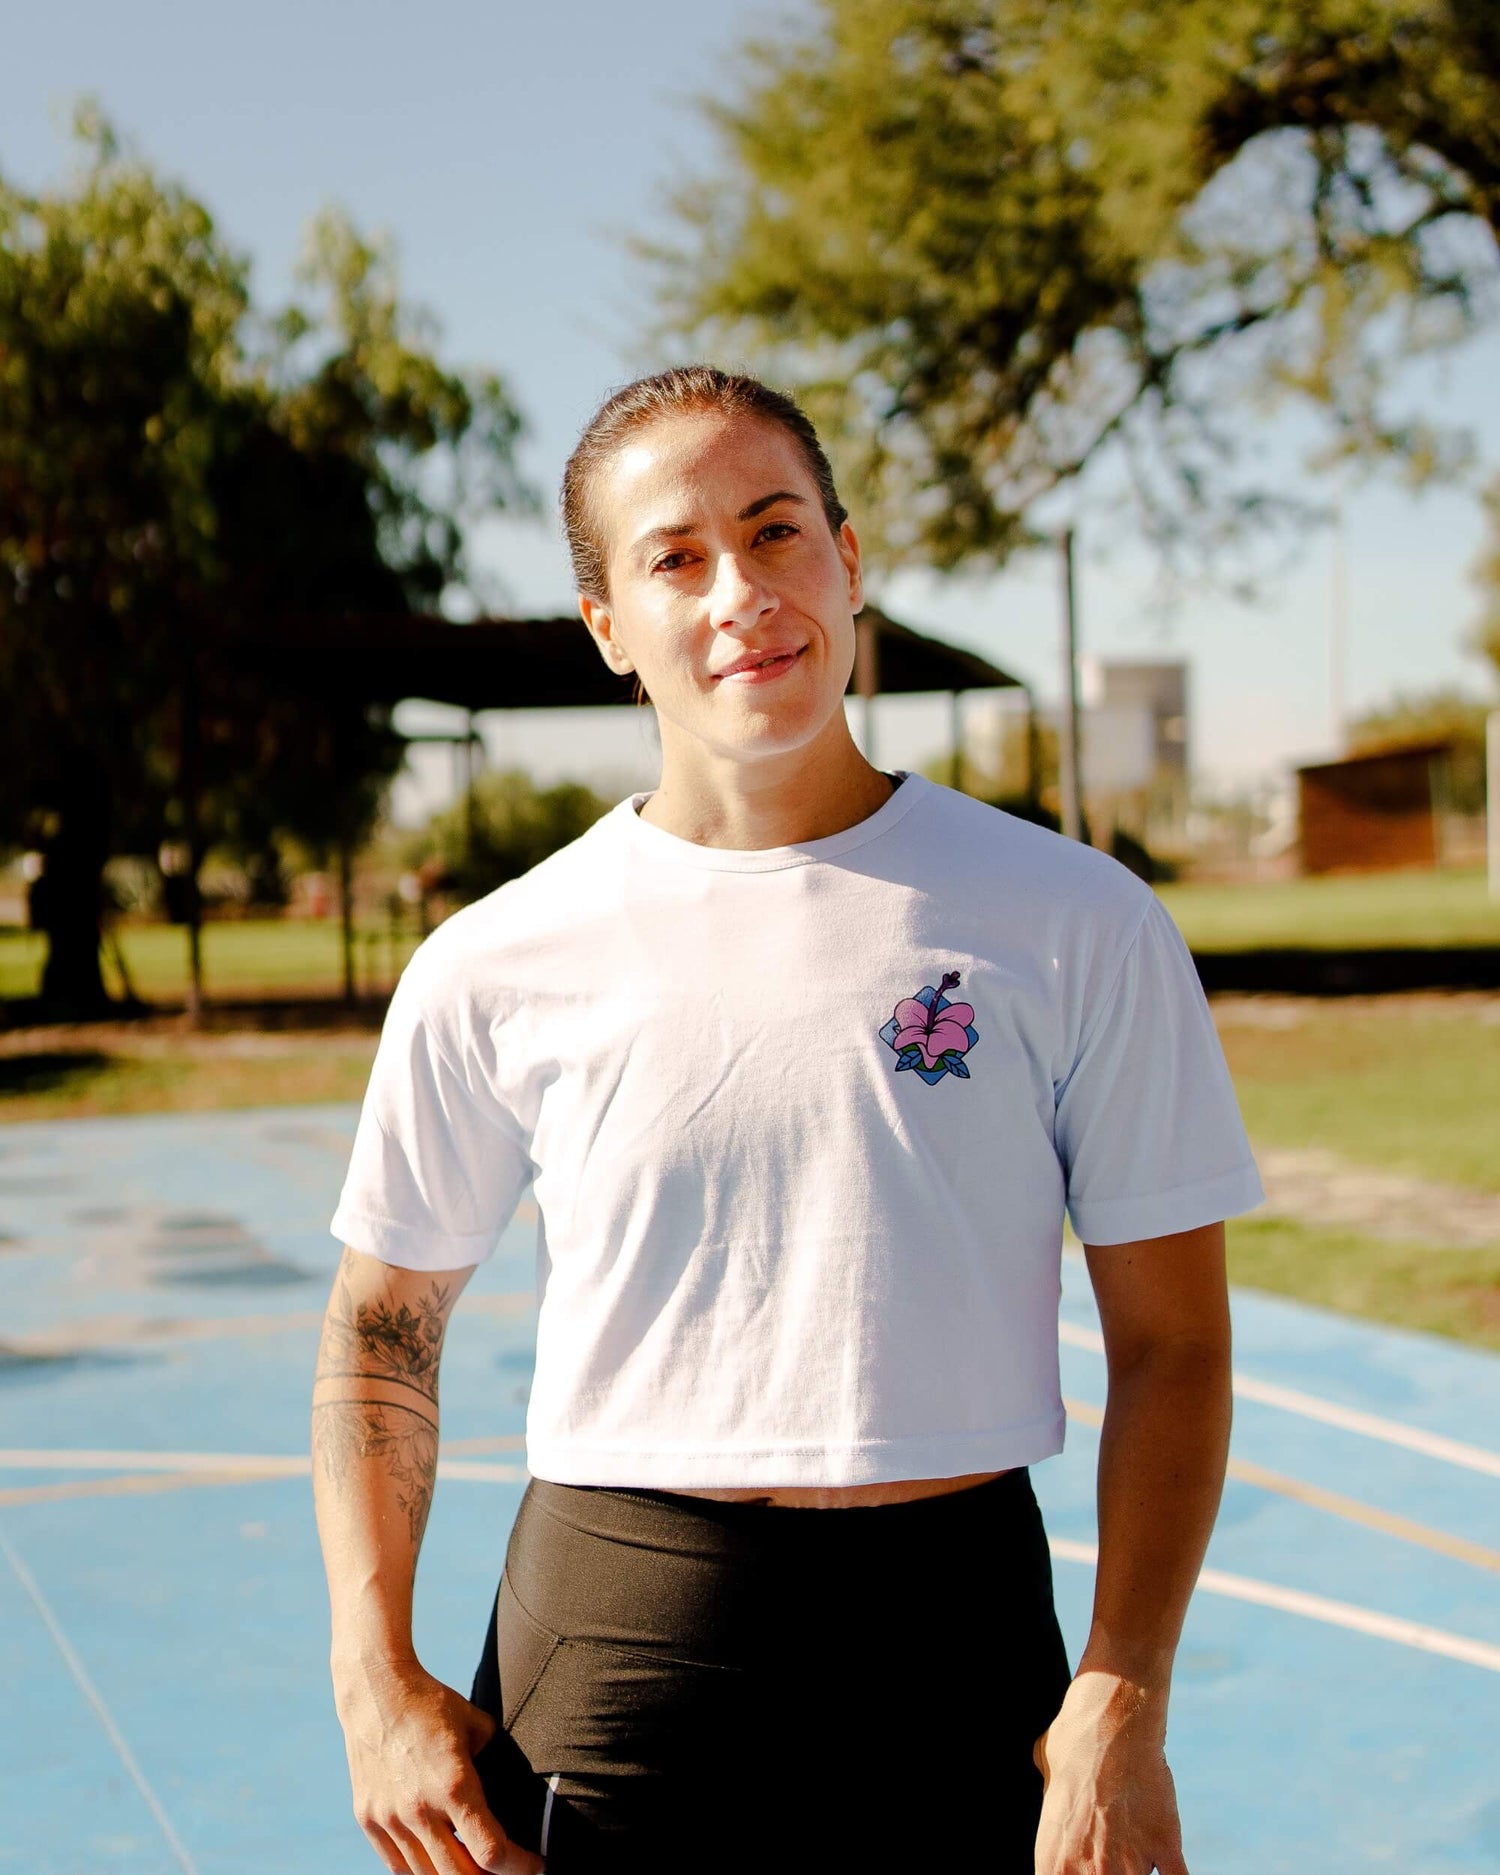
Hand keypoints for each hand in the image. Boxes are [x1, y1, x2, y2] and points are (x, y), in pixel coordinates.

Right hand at [337, 1655, 544, 1874]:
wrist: (375, 1692)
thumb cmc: (431, 1705)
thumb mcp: (477, 1726)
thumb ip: (494, 1762)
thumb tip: (511, 1788)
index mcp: (454, 1785)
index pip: (491, 1852)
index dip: (519, 1867)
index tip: (535, 1865)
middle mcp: (420, 1809)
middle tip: (505, 1869)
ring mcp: (390, 1819)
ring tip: (473, 1864)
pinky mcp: (368, 1820)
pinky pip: (399, 1866)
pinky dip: (422, 1871)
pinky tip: (440, 1860)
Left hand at [1031, 1671, 1186, 1873]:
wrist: (1111, 1719)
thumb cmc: (1071, 1741)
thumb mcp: (1045, 1776)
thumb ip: (1053, 1810)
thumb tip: (1059, 1804)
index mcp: (1053, 1861)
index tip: (1084, 1866)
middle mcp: (1090, 1871)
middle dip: (1105, 1874)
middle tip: (1109, 1858)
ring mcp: (1130, 1862)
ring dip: (1136, 1872)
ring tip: (1133, 1854)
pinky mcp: (1165, 1845)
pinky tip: (1170, 1868)